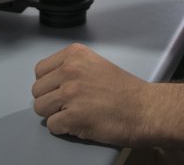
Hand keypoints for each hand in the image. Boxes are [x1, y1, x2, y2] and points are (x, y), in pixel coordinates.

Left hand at [31, 43, 152, 146]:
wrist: (145, 109)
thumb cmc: (126, 90)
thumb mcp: (96, 64)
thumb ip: (73, 68)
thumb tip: (51, 83)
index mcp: (74, 54)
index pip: (40, 70)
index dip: (49, 84)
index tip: (61, 90)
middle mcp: (70, 70)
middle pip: (37, 90)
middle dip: (50, 100)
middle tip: (68, 106)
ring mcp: (70, 93)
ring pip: (40, 108)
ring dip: (54, 115)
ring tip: (73, 114)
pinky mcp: (73, 116)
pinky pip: (52, 125)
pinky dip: (62, 129)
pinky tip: (78, 124)